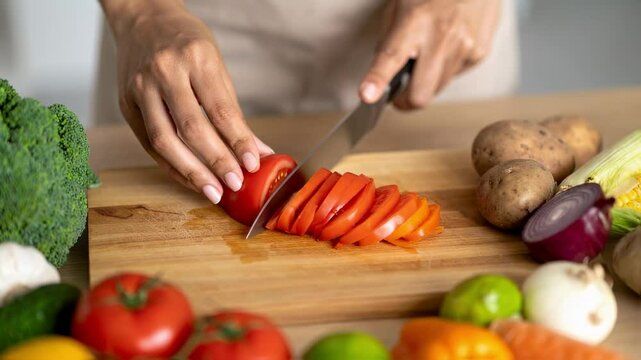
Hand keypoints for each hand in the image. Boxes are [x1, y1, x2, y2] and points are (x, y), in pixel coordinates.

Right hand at [101, 0, 273, 203]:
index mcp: (194, 57)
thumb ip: (233, 110)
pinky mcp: (126, 104)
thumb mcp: (216, 65)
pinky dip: (171, 166)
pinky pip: (149, 143)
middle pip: (190, 128)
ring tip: (213, 191)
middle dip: (216, 161)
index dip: (237, 141)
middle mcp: (164, 71)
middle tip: (235, 183)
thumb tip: (257, 150)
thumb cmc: (186, 42)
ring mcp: (140, 88)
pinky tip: (190, 179)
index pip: (219, 109)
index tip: (253, 163)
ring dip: (191, 172)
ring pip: (164, 140)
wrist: (143, 19)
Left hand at [359, 0, 500, 108]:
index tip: (367, 96)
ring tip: (428, 55)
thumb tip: (380, 77)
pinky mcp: (479, 54)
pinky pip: (454, 77)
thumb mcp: (399, 5)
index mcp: (415, 21)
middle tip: (398, 95)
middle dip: (406, 101)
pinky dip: (446, 70)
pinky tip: (447, 47)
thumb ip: (388, 42)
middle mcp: (442, 36)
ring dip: (427, 82)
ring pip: (437, 90)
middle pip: (420, 94)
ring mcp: (464, 47)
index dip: (377, 79)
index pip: (391, 57)